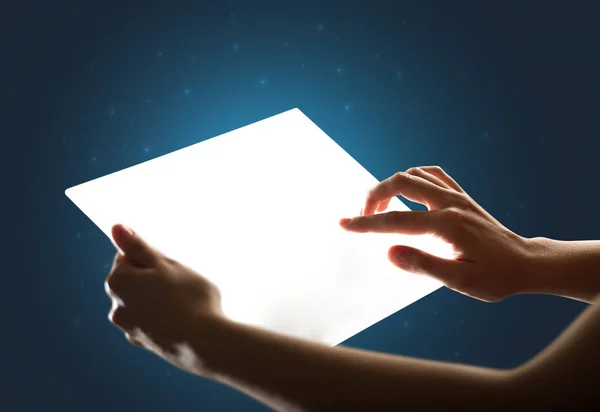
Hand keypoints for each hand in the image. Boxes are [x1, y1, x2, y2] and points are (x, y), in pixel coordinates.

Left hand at [105, 224, 223, 374]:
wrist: (204, 342)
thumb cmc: (187, 297)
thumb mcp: (165, 264)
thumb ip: (138, 246)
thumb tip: (115, 228)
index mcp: (118, 282)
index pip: (127, 257)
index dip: (151, 257)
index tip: (169, 264)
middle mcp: (116, 306)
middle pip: (133, 280)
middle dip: (153, 277)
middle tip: (180, 280)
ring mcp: (130, 328)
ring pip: (143, 301)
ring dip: (158, 297)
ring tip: (185, 300)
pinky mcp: (145, 343)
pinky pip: (151, 321)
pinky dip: (163, 317)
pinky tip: (182, 317)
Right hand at [340, 166, 532, 301]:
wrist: (525, 262)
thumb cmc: (495, 276)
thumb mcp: (461, 281)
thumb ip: (424, 265)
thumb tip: (389, 252)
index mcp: (446, 225)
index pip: (395, 220)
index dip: (365, 224)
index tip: (342, 224)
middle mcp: (450, 203)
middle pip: (400, 181)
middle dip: (374, 196)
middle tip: (363, 218)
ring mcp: (456, 195)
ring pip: (414, 174)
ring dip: (390, 185)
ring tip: (381, 208)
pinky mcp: (461, 195)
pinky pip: (432, 174)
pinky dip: (413, 177)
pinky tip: (407, 192)